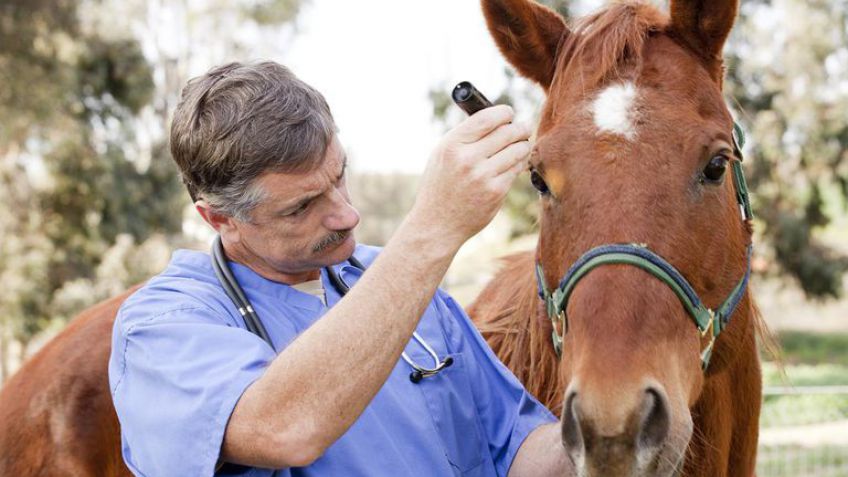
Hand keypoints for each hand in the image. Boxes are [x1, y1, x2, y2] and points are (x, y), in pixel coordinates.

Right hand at [411, 105, 530, 246]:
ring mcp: (483, 177)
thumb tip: (497, 118)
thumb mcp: (442, 155)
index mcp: (452, 145)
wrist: (437, 223)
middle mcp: (467, 159)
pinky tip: (513, 164)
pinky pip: (517, 169)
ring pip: (518, 150)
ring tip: (520, 146)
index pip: (487, 118)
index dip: (504, 113)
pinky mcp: (496, 192)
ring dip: (523, 146)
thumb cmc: (441, 185)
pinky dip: (518, 164)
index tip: (509, 114)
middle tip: (524, 128)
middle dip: (520, 128)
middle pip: (508, 132)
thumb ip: (465, 136)